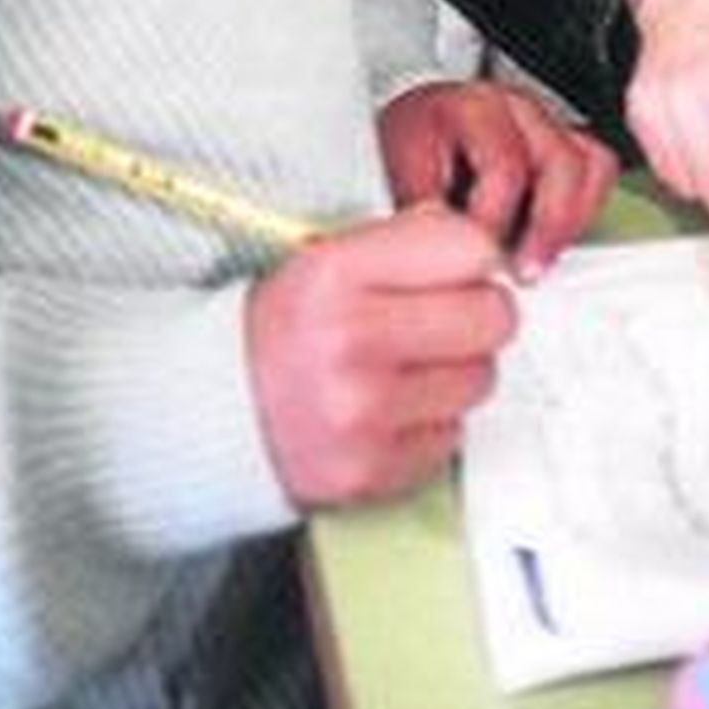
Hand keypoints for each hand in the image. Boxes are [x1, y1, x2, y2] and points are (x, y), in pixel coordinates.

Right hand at [246, 205, 515, 507]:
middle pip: (491, 317)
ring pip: (480, 379)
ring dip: (458, 370)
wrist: (216, 409)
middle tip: (450, 316)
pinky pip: (452, 436)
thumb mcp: (325, 256)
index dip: (474, 257)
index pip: (468, 248)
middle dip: (479, 313)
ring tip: (411, 364)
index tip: (462, 267)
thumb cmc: (284, 327)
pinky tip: (393, 407)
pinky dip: (432, 421)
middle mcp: (350, 341)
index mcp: (336, 273)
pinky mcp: (372, 470)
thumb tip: (483, 245)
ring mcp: (362, 413)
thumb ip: (406, 238)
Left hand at [378, 81, 618, 279]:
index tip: (483, 258)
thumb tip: (450, 259)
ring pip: (591, 162)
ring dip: (572, 218)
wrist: (406, 132)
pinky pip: (597, 168)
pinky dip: (585, 206)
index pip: (505, 167)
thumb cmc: (405, 153)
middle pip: (561, 161)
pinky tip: (557, 237)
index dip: (497, 222)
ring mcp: (542, 119)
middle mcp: (513, 106)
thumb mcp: (401, 180)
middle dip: (547, 226)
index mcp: (469, 107)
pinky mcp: (561, 137)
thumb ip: (428, 217)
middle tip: (525, 271)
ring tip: (544, 259)